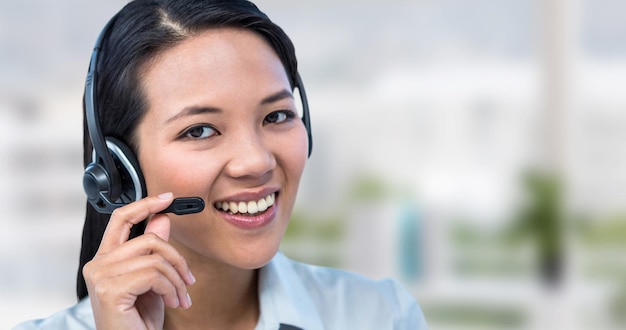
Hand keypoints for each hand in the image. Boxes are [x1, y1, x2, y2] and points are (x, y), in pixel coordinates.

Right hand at [82, 192, 195, 329]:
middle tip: (188, 280)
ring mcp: (101, 277)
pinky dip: (171, 289)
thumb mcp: (152, 280)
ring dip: (177, 280)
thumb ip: (153, 250)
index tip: (167, 198)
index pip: (121, 219)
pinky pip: (154, 275)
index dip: (145, 204)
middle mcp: (98, 265)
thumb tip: (163, 218)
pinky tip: (172, 303)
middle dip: (177, 258)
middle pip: (148, 239)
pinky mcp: (110, 290)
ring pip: (156, 258)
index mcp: (105, 260)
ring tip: (180, 298)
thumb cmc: (138, 321)